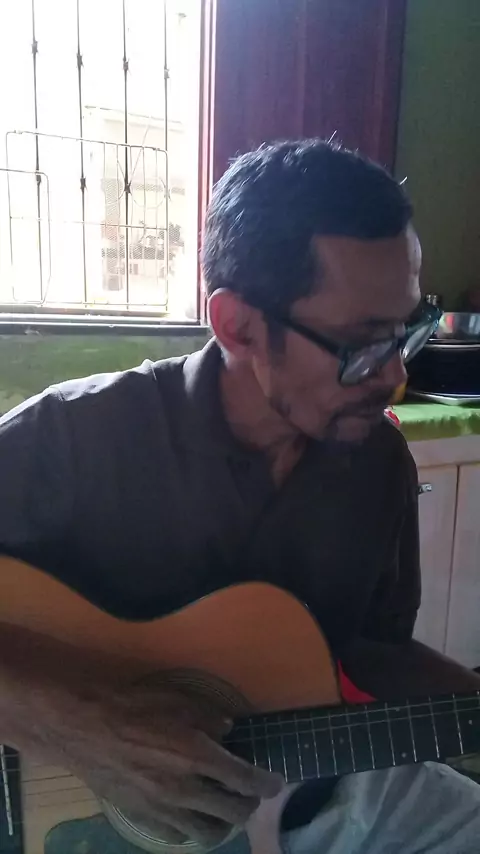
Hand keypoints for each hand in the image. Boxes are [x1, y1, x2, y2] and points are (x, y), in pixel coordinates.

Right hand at [39, 680, 282, 847]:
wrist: (85, 727)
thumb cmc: (134, 706)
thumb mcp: (177, 699)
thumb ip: (208, 716)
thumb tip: (228, 730)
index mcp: (198, 756)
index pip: (245, 779)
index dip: (266, 784)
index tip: (276, 784)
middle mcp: (186, 789)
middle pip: (233, 813)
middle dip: (249, 806)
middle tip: (249, 795)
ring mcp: (163, 809)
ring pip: (208, 834)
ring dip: (222, 823)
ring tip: (221, 808)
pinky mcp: (142, 818)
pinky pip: (176, 836)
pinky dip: (189, 828)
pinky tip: (188, 814)